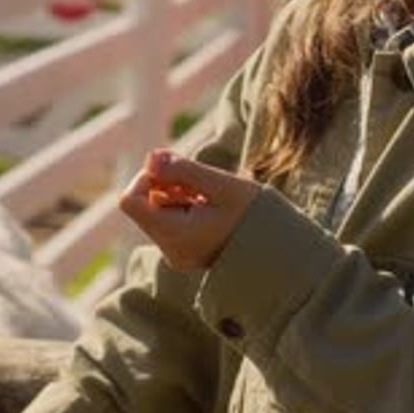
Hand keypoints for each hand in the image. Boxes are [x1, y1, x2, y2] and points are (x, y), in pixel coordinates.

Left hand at [119, 149, 260, 269]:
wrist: (283, 253)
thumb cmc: (256, 217)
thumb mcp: (222, 186)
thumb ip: (184, 170)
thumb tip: (150, 158)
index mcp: (175, 235)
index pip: (130, 200)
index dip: (146, 177)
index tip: (176, 171)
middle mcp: (169, 250)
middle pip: (144, 204)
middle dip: (166, 183)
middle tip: (200, 182)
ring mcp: (176, 254)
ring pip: (157, 210)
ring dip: (177, 193)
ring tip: (209, 196)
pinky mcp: (184, 252)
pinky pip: (170, 221)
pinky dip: (184, 206)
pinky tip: (210, 208)